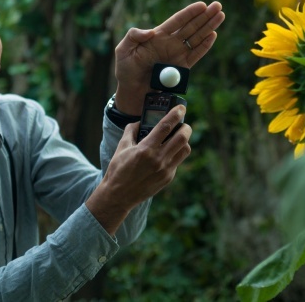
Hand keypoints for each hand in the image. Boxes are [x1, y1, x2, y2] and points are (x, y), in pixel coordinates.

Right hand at [85, 105, 190, 234]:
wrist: (118, 196)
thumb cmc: (118, 170)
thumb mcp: (121, 147)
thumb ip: (131, 130)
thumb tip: (141, 121)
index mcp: (146, 149)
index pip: (166, 126)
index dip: (176, 114)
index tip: (181, 108)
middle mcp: (158, 159)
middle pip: (182, 137)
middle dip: (186, 127)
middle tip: (182, 124)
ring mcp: (165, 170)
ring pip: (185, 149)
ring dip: (183, 141)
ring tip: (177, 138)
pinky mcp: (168, 178)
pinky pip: (177, 161)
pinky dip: (175, 153)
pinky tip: (167, 153)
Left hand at [113, 1, 224, 114]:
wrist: (132, 91)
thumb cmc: (126, 69)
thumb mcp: (123, 49)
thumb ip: (133, 35)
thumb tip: (150, 31)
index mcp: (158, 36)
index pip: (177, 21)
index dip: (190, 12)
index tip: (202, 5)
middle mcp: (170, 43)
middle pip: (191, 26)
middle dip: (205, 16)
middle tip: (218, 6)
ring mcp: (177, 55)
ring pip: (197, 38)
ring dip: (209, 27)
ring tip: (221, 16)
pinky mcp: (182, 68)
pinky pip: (196, 55)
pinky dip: (205, 46)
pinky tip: (213, 35)